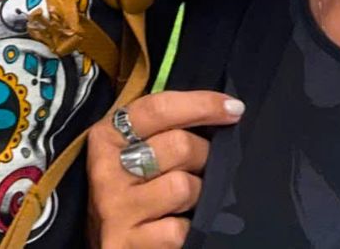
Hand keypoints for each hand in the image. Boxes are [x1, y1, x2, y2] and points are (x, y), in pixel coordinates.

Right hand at [85, 89, 242, 248]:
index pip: (158, 108)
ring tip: (186, 201)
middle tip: (202, 167)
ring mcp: (115, 209)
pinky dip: (187, 230)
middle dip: (204, 156)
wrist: (106, 245)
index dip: (202, 104)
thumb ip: (162, 130)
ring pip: (184, 187)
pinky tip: (175, 226)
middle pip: (179, 146)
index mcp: (107, 137)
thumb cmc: (130, 191)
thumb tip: (221, 110)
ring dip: (197, 196)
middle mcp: (106, 170)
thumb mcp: (132, 153)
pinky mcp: (126, 244)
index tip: (233, 108)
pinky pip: (179, 230)